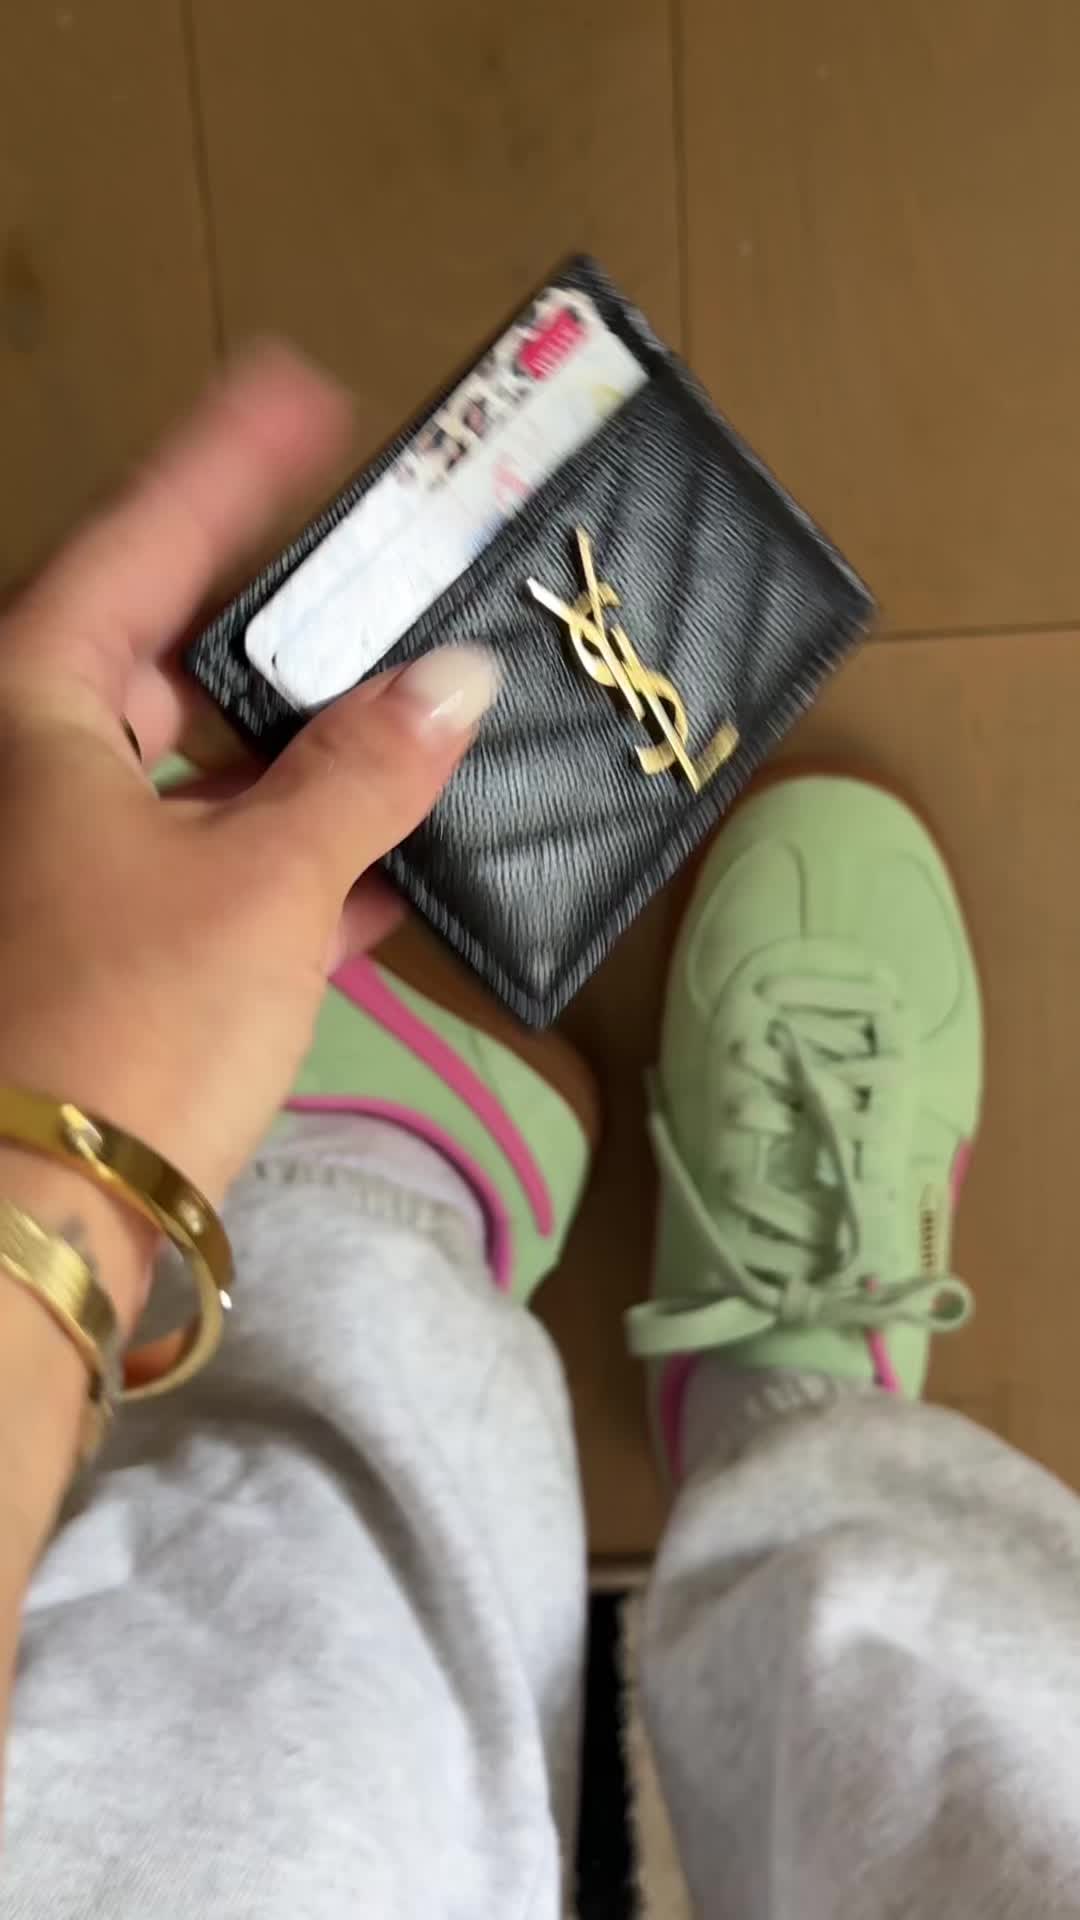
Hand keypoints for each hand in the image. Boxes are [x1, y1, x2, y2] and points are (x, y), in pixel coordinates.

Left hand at [0, 344, 497, 1211]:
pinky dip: (291, 868)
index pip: (143, 541)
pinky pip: (208, 872)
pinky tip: (384, 877)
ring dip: (309, 766)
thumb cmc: (127, 1019)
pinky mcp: (102, 950)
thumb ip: (365, 773)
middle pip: (174, 659)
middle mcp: (34, 769)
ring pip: (200, 776)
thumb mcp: (265, 881)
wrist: (35, 1227)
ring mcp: (64, 863)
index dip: (231, 462)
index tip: (307, 391)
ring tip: (418, 729)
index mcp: (38, 707)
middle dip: (291, 636)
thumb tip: (456, 687)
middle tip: (392, 588)